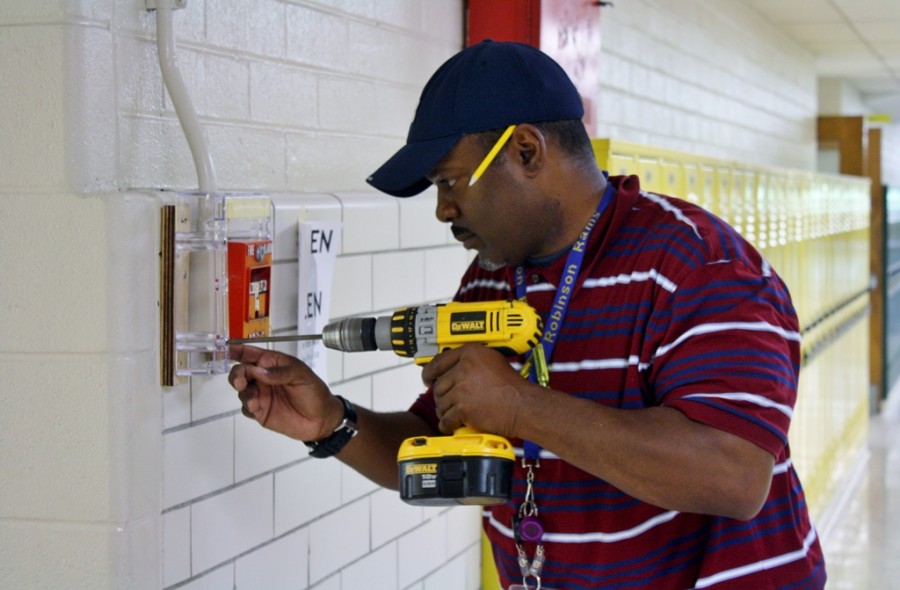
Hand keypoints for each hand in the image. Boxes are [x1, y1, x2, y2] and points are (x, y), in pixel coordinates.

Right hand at [228, 345, 342, 441]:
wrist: (322, 420)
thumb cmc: (314, 392)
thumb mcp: (302, 375)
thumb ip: (280, 372)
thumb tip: (258, 371)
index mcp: (273, 364)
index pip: (250, 354)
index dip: (237, 350)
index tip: (227, 350)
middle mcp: (263, 378)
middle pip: (240, 372)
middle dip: (237, 375)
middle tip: (240, 382)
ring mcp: (261, 395)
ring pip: (241, 390)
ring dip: (243, 392)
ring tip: (254, 399)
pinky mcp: (260, 412)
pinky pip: (246, 407)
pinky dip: (247, 406)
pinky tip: (255, 406)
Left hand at [421, 344, 532, 436]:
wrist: (524, 406)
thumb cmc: (512, 386)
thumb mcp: (492, 361)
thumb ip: (470, 361)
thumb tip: (452, 369)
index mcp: (470, 353)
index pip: (438, 362)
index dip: (429, 373)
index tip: (427, 379)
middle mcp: (464, 368)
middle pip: (439, 385)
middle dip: (443, 396)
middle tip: (451, 402)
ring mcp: (463, 389)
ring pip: (441, 403)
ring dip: (446, 412)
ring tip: (457, 414)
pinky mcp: (463, 408)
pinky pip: (446, 419)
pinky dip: (448, 425)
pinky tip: (454, 425)